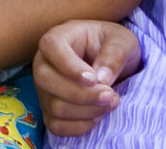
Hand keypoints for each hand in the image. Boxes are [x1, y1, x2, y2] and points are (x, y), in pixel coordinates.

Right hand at [32, 20, 140, 136]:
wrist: (110, 60)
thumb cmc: (113, 44)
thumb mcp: (122, 40)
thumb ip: (114, 54)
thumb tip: (102, 79)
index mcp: (58, 37)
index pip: (51, 47)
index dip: (69, 66)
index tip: (94, 79)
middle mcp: (43, 61)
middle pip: (46, 80)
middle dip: (81, 94)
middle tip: (111, 95)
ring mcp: (44, 87)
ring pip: (53, 105)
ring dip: (85, 111)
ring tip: (110, 103)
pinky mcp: (49, 108)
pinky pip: (55, 125)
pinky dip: (78, 127)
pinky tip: (97, 117)